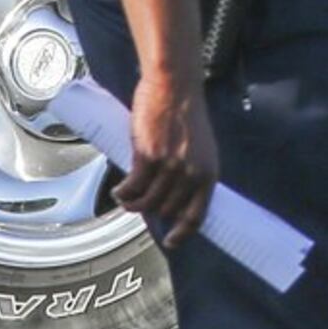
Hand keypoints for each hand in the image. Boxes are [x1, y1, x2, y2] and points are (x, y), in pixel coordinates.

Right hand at [115, 66, 222, 245]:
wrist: (174, 86)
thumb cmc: (185, 114)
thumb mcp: (200, 148)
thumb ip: (191, 172)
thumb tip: (175, 196)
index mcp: (209, 173)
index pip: (197, 215)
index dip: (183, 233)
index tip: (171, 242)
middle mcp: (191, 174)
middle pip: (167, 209)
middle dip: (152, 211)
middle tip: (139, 205)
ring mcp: (169, 167)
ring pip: (148, 201)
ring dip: (133, 204)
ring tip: (125, 199)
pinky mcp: (148, 157)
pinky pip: (133, 187)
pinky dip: (123, 193)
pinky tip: (119, 191)